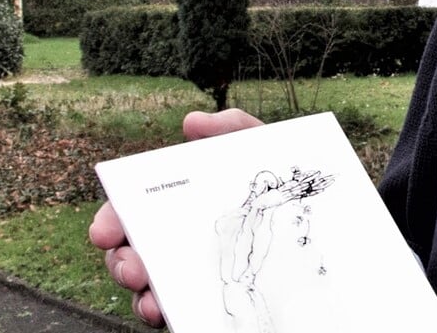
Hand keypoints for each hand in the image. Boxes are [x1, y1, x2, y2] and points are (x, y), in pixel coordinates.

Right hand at [89, 109, 265, 326]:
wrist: (332, 226)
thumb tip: (192, 123)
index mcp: (177, 201)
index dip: (111, 220)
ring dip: (140, 295)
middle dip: (120, 262)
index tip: (105, 232)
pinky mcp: (207, 298)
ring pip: (146, 289)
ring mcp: (189, 271)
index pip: (130, 211)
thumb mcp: (262, 148)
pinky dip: (165, 313)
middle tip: (133, 267)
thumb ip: (232, 128)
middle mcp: (175, 239)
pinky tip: (168, 312)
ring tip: (151, 299)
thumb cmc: (281, 180)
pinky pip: (177, 311)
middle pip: (129, 253)